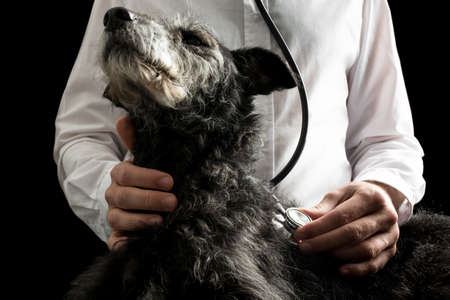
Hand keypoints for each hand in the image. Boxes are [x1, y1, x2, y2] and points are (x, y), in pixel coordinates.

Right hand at [105, 116, 177, 249]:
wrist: (132, 198)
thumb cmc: (145, 176)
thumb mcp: (144, 157)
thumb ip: (136, 139)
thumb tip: (125, 118)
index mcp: (120, 175)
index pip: (126, 174)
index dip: (146, 177)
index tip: (169, 181)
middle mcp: (114, 196)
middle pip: (125, 198)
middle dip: (149, 200)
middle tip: (173, 201)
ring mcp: (114, 217)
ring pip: (119, 220)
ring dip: (140, 221)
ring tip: (161, 222)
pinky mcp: (117, 236)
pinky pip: (116, 243)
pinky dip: (124, 245)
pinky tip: (137, 245)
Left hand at [292, 181, 402, 276]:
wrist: (383, 199)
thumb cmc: (356, 196)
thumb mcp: (339, 194)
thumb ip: (321, 207)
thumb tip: (300, 215)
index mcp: (370, 197)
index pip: (342, 216)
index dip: (318, 227)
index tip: (299, 234)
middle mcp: (385, 215)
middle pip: (352, 234)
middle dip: (324, 242)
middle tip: (304, 247)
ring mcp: (391, 234)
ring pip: (364, 250)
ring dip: (338, 255)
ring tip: (318, 253)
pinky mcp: (392, 249)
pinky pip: (374, 264)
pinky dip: (357, 270)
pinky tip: (340, 270)